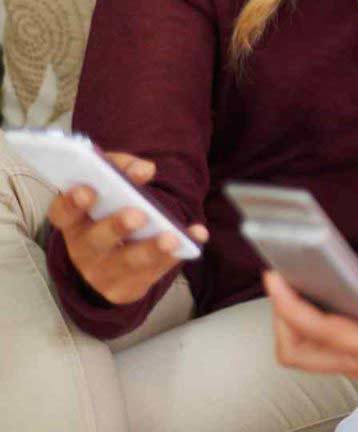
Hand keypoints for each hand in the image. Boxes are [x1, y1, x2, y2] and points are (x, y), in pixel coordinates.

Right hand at [47, 152, 209, 305]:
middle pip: (95, 242)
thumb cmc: (110, 213)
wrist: (109, 264)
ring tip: (172, 237)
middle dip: (116, 227)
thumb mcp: (110, 188)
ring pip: (128, 263)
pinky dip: (177, 254)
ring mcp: (104, 273)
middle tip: (137, 214)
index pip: (63, 214)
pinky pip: (155, 272)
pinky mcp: (127, 287)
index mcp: (75, 223)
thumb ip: (122, 169)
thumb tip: (144, 169)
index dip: (72, 203)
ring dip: (151, 249)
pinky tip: (196, 237)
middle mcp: (84, 250)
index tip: (87, 190)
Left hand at [267, 272, 357, 378]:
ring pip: (304, 353)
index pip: (318, 332)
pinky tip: (319, 296)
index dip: (288, 305)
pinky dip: (308, 323)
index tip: (275, 277)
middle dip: (280, 319)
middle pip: (296, 353)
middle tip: (283, 283)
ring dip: (291, 322)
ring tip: (295, 285)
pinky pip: (319, 346)